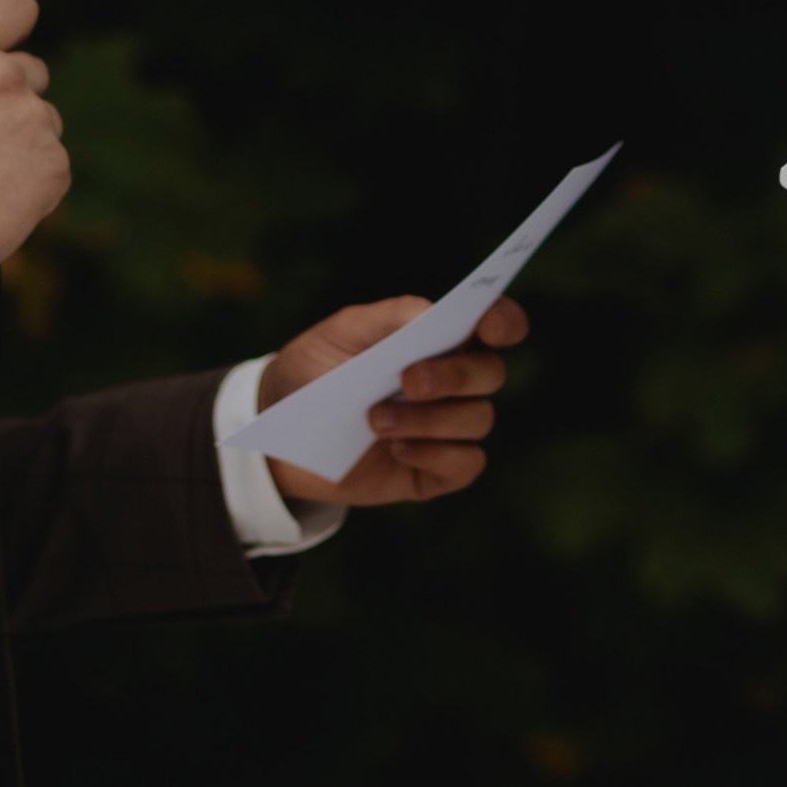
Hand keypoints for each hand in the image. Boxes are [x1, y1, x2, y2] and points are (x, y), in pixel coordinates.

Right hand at [0, 0, 68, 263]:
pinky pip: (52, 162)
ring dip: (22, 135)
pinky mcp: (56, 166)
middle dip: (9, 91)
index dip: (12, 19)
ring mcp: (36, 122)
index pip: (14, 8)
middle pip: (30, 69)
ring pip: (43, 118)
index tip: (6, 34)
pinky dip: (34, 177)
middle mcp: (7, 79)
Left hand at [261, 295, 528, 507]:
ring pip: (477, 420)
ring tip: (375, 420)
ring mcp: (448, 429)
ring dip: (429, 419)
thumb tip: (434, 314)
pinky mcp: (437, 471)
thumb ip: (390, 317)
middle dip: (455, 375)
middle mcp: (455, 383)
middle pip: (490, 374)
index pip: (495, 324)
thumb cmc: (316, 370)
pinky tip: (398, 450)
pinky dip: (435, 455)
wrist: (282, 430)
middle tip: (409, 380)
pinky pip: (465, 464)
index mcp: (440, 338)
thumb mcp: (341, 333)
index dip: (504, 321)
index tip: (489, 327)